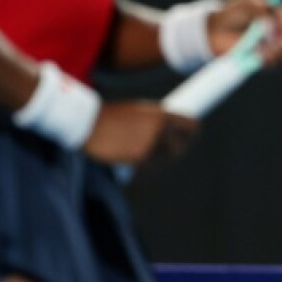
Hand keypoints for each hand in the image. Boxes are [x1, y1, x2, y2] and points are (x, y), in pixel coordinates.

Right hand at [83, 100, 197, 165]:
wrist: (89, 123)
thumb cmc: (111, 116)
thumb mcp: (138, 110)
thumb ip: (157, 120)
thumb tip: (171, 130)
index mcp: (162, 114)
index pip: (192, 126)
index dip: (191, 133)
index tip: (188, 138)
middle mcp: (161, 128)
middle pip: (181, 147)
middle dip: (173, 151)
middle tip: (159, 152)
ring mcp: (152, 144)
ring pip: (165, 161)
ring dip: (156, 162)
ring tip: (139, 155)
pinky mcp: (141, 159)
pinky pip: (148, 170)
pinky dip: (142, 171)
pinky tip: (131, 164)